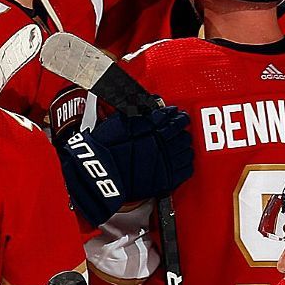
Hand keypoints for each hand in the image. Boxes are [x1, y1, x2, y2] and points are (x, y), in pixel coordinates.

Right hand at [60, 106, 192, 224]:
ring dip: (183, 144)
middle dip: (180, 128)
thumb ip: (135, 113)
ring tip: (178, 143)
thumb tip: (145, 105)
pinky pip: (185, 169)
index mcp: (148, 127)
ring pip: (186, 149)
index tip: (173, 113)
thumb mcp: (116, 123)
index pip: (170, 115)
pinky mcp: (165, 179)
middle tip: (177, 126)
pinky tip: (180, 159)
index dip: (173, 113)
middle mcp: (159, 143)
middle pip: (181, 131)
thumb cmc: (102, 151)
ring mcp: (164, 162)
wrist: (98, 176)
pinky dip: (185, 163)